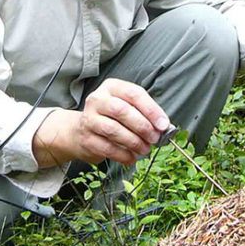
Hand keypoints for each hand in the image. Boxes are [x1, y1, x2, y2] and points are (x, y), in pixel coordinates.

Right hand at [32, 78, 169, 167]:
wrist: (80, 131)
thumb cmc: (112, 117)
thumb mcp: (127, 107)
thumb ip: (144, 113)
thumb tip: (163, 127)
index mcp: (112, 87)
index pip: (134, 94)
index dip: (151, 110)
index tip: (163, 124)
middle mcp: (97, 99)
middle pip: (122, 111)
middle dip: (142, 126)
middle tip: (155, 138)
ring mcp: (88, 118)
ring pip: (113, 130)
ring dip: (134, 142)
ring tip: (145, 149)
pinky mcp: (86, 138)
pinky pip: (107, 148)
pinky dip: (123, 155)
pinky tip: (132, 158)